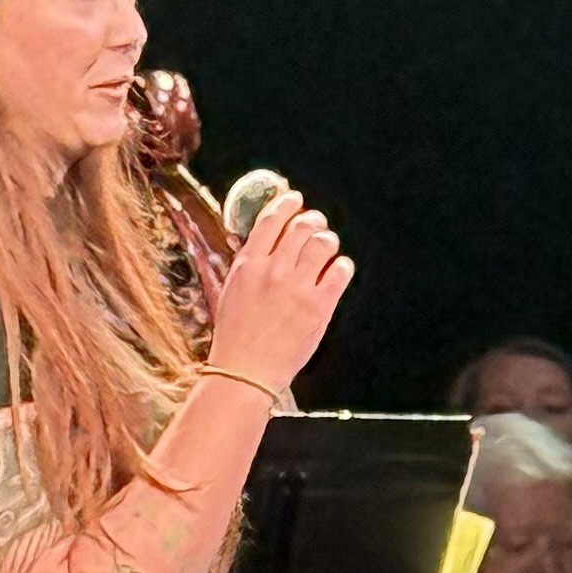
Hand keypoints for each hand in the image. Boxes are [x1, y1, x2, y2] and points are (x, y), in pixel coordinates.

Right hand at [206, 189, 355, 393]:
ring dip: (328, 241)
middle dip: (312, 221)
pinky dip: (342, 266)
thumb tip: (263, 243)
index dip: (286, 204)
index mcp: (248, 265)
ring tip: (327, 248)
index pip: (271, 220)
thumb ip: (248, 266)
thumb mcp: (229, 293)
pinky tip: (337, 271)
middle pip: (302, 226)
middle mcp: (274, 270)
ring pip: (324, 243)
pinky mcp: (319, 306)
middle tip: (316, 225)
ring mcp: (298, 287)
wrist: (245, 373)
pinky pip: (341, 270)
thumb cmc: (234, 339)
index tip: (294, 199)